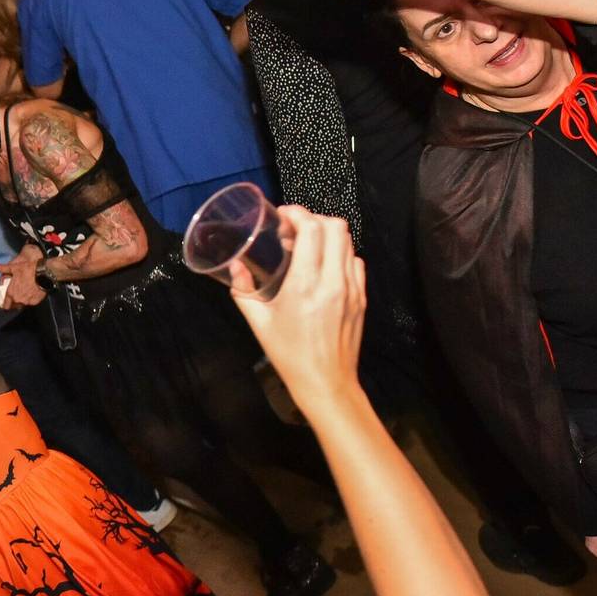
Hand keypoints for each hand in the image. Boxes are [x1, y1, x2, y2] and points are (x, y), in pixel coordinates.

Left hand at [0, 249, 48, 308]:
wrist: (44, 273)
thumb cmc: (28, 270)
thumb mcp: (14, 267)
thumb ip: (4, 268)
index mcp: (11, 293)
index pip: (5, 305)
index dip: (4, 304)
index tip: (4, 304)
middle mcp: (18, 299)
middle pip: (13, 306)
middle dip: (13, 302)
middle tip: (15, 296)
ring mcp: (27, 302)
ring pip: (22, 304)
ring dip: (22, 301)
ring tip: (24, 293)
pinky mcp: (36, 302)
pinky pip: (31, 302)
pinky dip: (30, 299)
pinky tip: (31, 293)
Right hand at [230, 208, 364, 410]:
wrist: (326, 382)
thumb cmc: (289, 355)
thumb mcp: (258, 322)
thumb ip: (243, 290)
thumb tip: (234, 266)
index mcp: (305, 285)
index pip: (311, 229)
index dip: (297, 213)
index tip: (283, 215)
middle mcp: (333, 281)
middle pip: (335, 227)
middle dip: (313, 218)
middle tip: (294, 228)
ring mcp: (352, 288)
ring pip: (348, 241)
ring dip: (327, 235)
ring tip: (307, 245)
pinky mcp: (361, 297)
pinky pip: (355, 261)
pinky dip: (340, 254)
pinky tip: (323, 265)